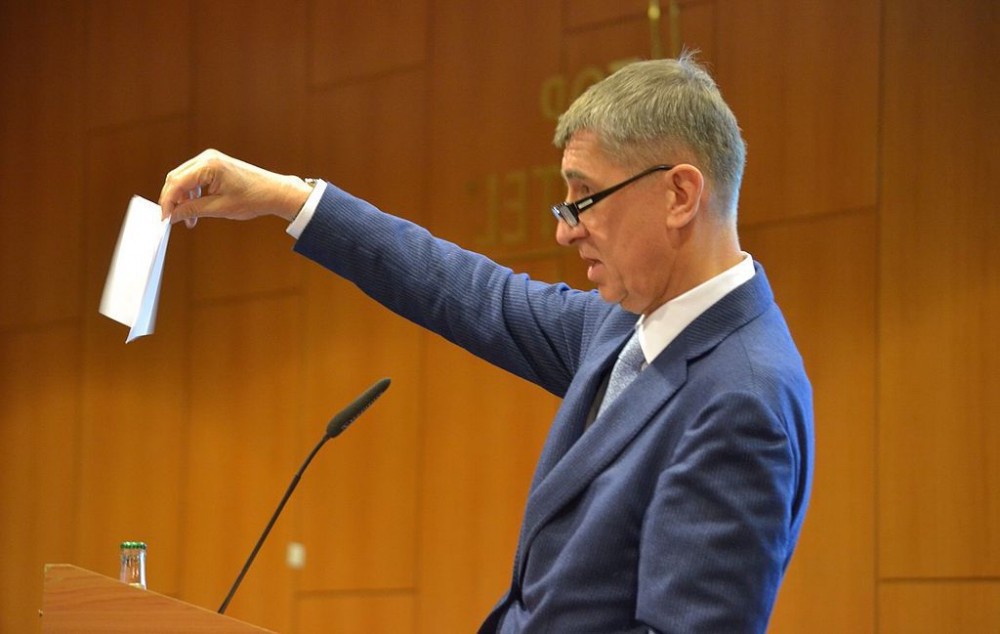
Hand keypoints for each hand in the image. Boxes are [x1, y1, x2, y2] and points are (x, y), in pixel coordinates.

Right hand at [159, 149, 312, 226]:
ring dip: (184, 199)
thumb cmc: (253, 198)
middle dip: (173, 200)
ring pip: (184, 180)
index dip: (167, 202)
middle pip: (176, 179)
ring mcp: (211, 160)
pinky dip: (193, 194)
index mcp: (208, 165)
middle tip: (174, 219)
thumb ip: (193, 210)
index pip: (176, 183)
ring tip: (190, 219)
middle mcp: (207, 158)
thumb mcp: (220, 208)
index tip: (164, 219)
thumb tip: (173, 216)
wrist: (275, 192)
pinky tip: (196, 209)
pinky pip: (195, 179)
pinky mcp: (215, 165)